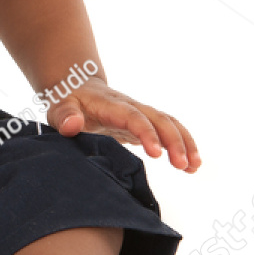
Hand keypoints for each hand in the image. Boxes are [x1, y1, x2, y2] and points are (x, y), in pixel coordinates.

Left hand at [45, 81, 200, 171]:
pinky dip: (182, 146)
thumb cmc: (68, 100)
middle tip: (183, 165)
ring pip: (169, 124)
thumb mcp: (59, 106)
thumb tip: (72, 125)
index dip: (147, 133)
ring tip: (194, 167)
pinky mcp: (144, 124)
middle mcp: (131, 107)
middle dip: (175, 141)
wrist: (77, 87)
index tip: (157, 153)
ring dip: (185, 143)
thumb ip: (64, 116)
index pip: (134, 117)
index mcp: (112, 105)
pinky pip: (168, 131)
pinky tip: (191, 166)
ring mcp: (140, 114)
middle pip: (160, 119)